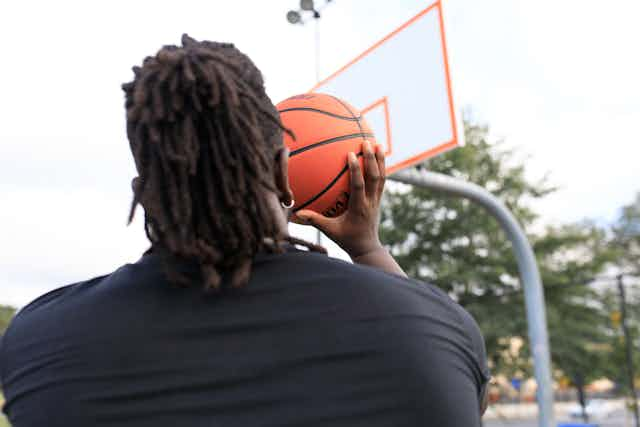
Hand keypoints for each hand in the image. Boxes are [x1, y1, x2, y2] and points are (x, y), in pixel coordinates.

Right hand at [294, 140, 385, 258]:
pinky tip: (377, 157)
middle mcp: (370, 202)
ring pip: (382, 177)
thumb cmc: (346, 239)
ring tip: (378, 144)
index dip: (356, 170)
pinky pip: (381, 181)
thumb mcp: (330, 231)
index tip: (351, 154)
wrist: (366, 248)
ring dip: (380, 161)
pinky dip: (380, 167)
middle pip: (374, 178)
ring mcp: (376, 200)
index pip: (358, 186)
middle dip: (371, 159)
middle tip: (366, 142)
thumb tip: (298, 212)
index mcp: (359, 208)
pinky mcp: (378, 200)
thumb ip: (315, 221)